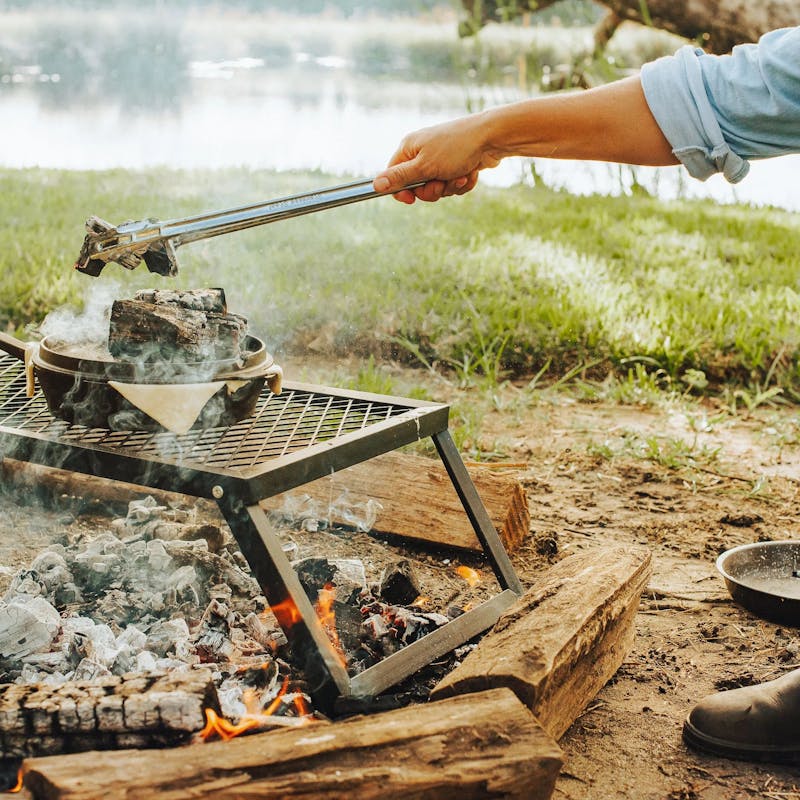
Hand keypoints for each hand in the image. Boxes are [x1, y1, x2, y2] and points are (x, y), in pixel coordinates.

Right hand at [373, 113, 500, 202]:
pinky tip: (469, 173)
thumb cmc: (457, 148)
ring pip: (436, 188)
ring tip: (460, 175)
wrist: (492, 138)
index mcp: (409, 148)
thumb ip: (399, 177)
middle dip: (432, 190)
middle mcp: (422, 152)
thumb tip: (375, 185)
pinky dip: (461, 184)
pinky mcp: (456, 165)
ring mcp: (440, 159)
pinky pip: (452, 185)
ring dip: (449, 188)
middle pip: (416, 187)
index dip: (402, 191)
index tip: (412, 199)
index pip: (393, 176)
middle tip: (441, 183)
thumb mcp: (424, 166)